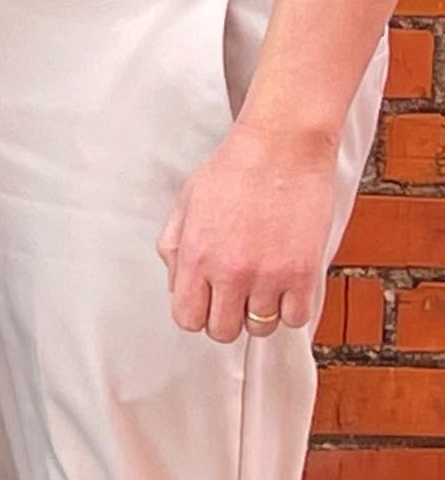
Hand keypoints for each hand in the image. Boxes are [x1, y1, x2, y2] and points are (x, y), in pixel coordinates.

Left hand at [157, 112, 346, 343]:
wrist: (281, 148)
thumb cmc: (235, 169)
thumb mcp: (186, 204)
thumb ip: (175, 247)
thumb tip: (177, 282)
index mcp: (195, 255)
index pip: (187, 318)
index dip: (196, 313)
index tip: (206, 304)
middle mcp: (229, 271)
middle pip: (222, 331)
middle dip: (226, 318)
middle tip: (235, 298)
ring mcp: (268, 276)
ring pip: (261, 328)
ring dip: (261, 312)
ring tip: (263, 286)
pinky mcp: (303, 273)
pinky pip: (296, 318)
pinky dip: (292, 308)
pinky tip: (287, 287)